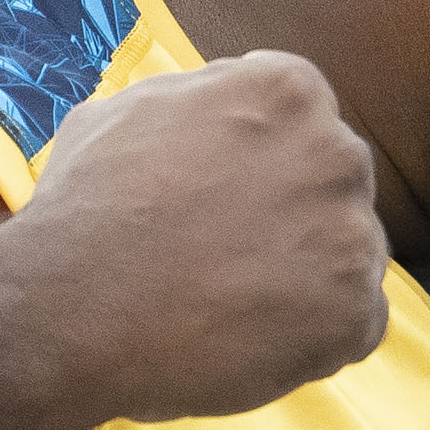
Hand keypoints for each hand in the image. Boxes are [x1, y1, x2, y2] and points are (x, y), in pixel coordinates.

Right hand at [4, 50, 391, 422]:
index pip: (301, 120)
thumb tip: (220, 98)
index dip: (257, 164)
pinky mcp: (356, 314)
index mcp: (288, 90)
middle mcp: (336, 152)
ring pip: (347, 254)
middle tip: (223, 255)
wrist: (72, 310)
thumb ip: (197, 99)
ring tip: (229, 304)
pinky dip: (314, 339)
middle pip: (331, 184)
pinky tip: (250, 339)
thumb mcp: (128, 110)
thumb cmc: (87, 210)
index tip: (221, 199)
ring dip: (305, 276)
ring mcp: (353, 235)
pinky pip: (353, 324)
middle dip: (290, 215)